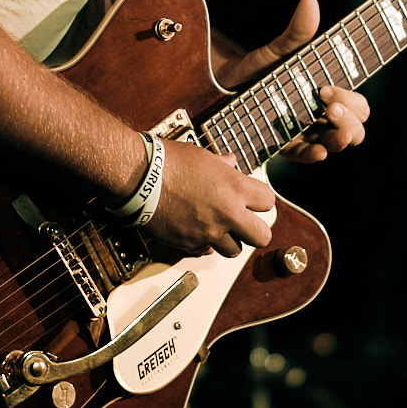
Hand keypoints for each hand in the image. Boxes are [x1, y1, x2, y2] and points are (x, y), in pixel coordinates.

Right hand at [148, 140, 276, 259]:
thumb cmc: (167, 162)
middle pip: (261, 236)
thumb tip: (230, 163)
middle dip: (255, 230)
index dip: (260, 200)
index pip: (268, 202)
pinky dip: (203, 244)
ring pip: (234, 250)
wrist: (138, 178)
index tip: (253, 200)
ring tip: (218, 228)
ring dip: (229, 240)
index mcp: (235, 188)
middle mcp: (227, 214)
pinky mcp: (189, 244)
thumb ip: (222, 165)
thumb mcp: (202, 157)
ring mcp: (208, 232)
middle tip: (245, 223)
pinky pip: (204, 251)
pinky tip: (195, 230)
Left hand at [216, 0, 369, 162]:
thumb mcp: (276, 53)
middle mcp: (321, 116)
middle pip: (356, 125)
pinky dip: (314, 154)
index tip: (326, 87)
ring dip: (341, 135)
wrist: (217, 89)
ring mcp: (304, 133)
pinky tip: (318, 151)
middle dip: (350, 118)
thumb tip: (309, 0)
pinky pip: (304, 156)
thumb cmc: (255, 71)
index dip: (351, 99)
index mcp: (328, 95)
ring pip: (337, 141)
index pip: (357, 104)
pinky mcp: (283, 146)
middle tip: (329, 106)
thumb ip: (296, 34)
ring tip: (328, 121)